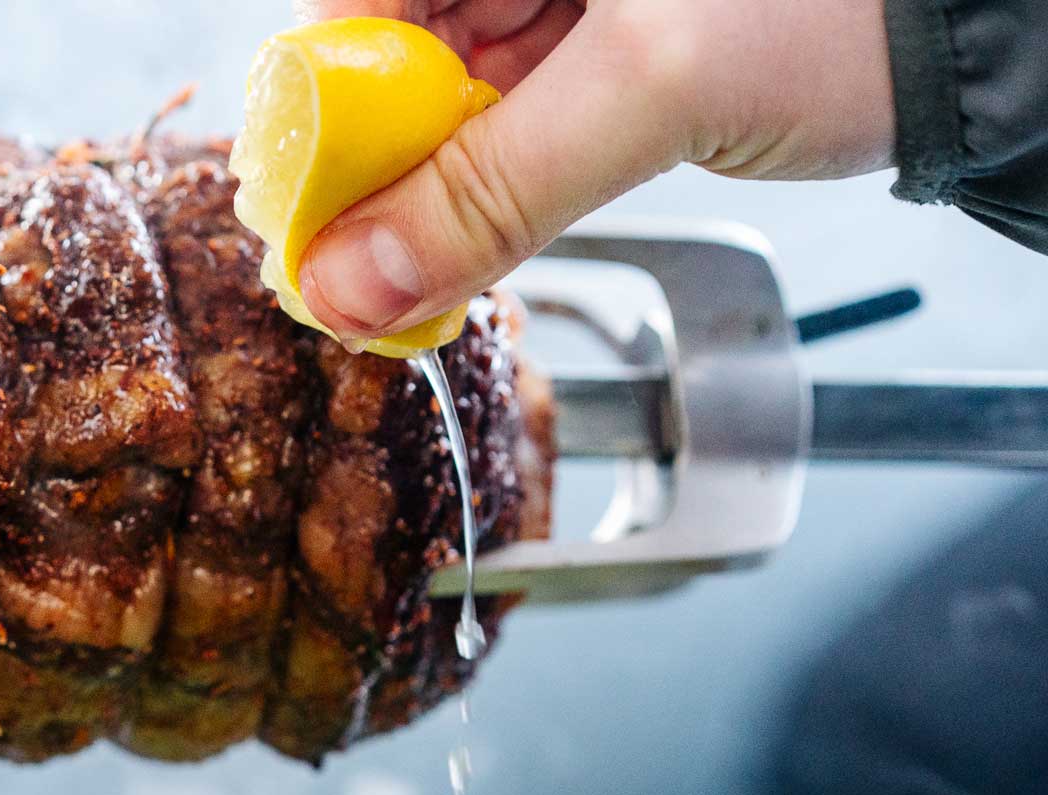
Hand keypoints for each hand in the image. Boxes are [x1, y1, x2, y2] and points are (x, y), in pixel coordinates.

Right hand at [293, 0, 897, 341]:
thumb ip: (491, 189)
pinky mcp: (598, 52)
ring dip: (421, 196)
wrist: (984, 33)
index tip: (300, 217)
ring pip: (438, 97)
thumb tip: (354, 281)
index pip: (352, 0)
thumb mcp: (654, 86)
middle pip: (384, 50)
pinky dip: (481, 194)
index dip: (311, 108)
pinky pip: (501, 126)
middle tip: (352, 271)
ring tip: (410, 275)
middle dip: (365, 169)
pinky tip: (467, 246)